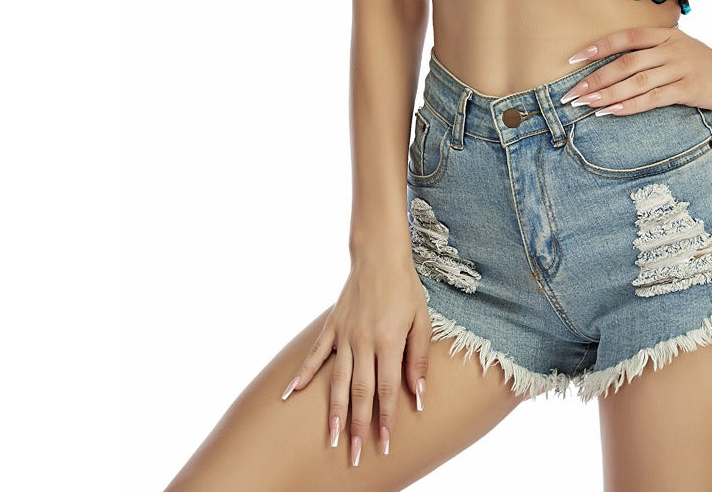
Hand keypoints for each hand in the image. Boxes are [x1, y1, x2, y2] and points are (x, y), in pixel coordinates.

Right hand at [279, 250, 428, 465]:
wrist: (379, 255)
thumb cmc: (405, 289)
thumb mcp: (421, 320)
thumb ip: (418, 358)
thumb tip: (419, 395)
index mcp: (388, 340)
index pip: (387, 389)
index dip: (386, 418)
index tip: (385, 443)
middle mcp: (364, 341)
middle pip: (360, 392)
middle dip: (359, 426)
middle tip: (356, 455)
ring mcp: (344, 334)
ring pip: (337, 380)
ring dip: (334, 411)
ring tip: (331, 438)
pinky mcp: (332, 327)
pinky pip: (315, 355)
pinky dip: (302, 375)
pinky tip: (290, 395)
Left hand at [563, 26, 711, 116]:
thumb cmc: (708, 66)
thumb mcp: (681, 49)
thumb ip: (655, 52)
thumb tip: (617, 66)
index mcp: (666, 34)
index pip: (625, 37)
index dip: (597, 47)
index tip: (573, 59)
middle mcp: (671, 48)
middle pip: (625, 62)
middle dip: (594, 78)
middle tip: (571, 92)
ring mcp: (680, 67)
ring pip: (635, 81)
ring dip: (607, 94)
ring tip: (585, 104)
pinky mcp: (689, 88)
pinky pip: (652, 98)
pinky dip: (629, 105)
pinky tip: (611, 112)